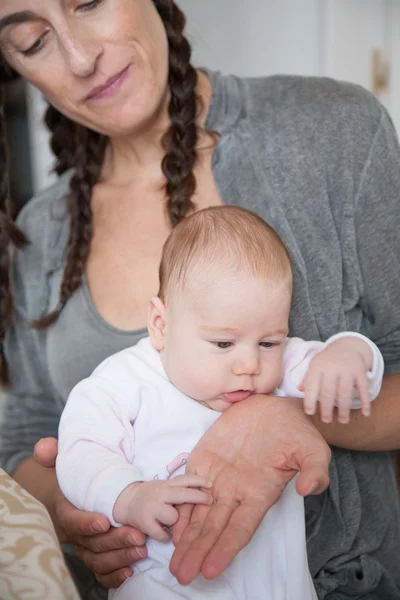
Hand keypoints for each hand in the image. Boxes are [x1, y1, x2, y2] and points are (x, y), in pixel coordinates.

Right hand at [34, 438, 146, 588]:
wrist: (76, 497)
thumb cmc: (75, 479)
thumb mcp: (63, 463)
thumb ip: (52, 454)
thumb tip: (44, 448)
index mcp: (66, 510)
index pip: (71, 520)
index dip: (85, 523)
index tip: (104, 521)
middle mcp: (75, 534)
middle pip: (92, 543)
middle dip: (114, 541)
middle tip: (137, 535)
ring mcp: (86, 547)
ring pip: (98, 560)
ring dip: (120, 557)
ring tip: (141, 549)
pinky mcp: (97, 557)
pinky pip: (102, 573)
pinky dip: (114, 575)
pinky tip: (130, 571)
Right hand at [114, 476, 212, 541]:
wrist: (127, 502)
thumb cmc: (153, 495)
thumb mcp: (165, 487)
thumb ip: (179, 488)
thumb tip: (205, 490)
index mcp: (166, 485)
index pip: (184, 479)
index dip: (198, 480)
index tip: (211, 483)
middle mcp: (159, 494)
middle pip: (182, 495)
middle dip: (198, 497)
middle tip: (210, 500)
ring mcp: (152, 508)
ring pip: (173, 517)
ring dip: (174, 521)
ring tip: (168, 520)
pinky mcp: (145, 524)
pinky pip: (163, 534)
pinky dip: (164, 535)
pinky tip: (162, 531)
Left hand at [169, 395, 329, 584]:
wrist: (275, 409)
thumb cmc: (296, 431)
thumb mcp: (313, 450)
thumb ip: (314, 470)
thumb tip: (309, 489)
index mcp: (260, 493)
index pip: (240, 528)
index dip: (225, 548)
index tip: (210, 569)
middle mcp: (237, 492)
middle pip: (214, 528)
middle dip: (198, 552)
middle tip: (183, 576)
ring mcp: (218, 478)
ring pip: (198, 514)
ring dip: (186, 539)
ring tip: (174, 564)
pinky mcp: (204, 461)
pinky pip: (188, 488)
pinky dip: (180, 507)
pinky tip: (169, 526)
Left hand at [302, 337, 372, 423]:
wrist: (347, 346)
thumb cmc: (327, 360)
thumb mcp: (315, 365)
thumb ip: (308, 378)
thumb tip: (299, 390)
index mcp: (317, 366)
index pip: (312, 385)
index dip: (310, 400)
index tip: (310, 413)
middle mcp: (332, 367)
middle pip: (328, 391)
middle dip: (327, 408)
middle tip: (326, 420)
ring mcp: (347, 369)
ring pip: (345, 392)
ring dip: (344, 409)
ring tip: (342, 421)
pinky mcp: (360, 371)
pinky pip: (363, 388)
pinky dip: (365, 402)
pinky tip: (365, 413)